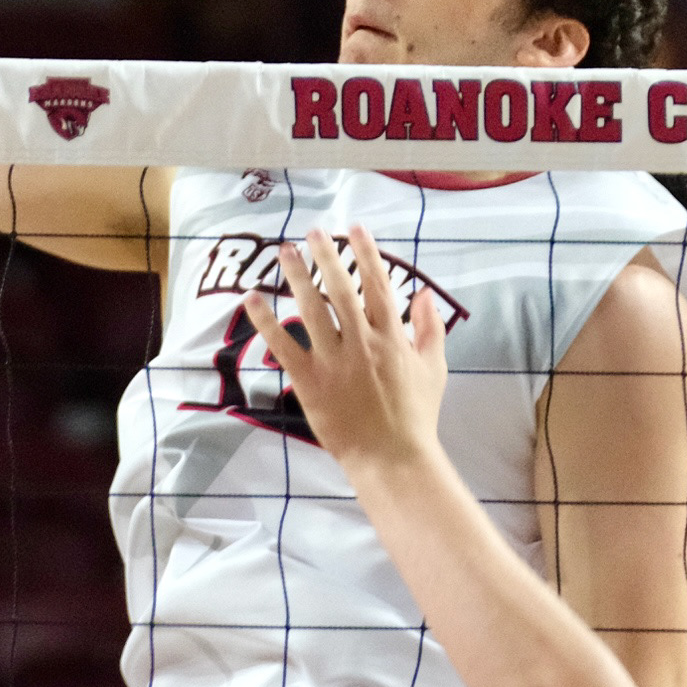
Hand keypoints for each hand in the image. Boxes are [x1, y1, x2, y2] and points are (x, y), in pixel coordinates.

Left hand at [242, 227, 448, 475]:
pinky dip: (266, 321)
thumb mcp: (434, 368)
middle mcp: (362, 341)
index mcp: (391, 336)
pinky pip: (283, 345)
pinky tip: (252, 298)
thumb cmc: (416, 415)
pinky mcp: (310, 381)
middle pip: (341, 288)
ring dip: (296, 276)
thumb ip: (429, 328)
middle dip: (326, 255)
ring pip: (312, 308)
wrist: (392, 457)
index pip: (378, 284)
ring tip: (284, 251)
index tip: (354, 229)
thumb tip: (424, 293)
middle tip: (312, 231)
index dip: (365, 253)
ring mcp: (334, 360)